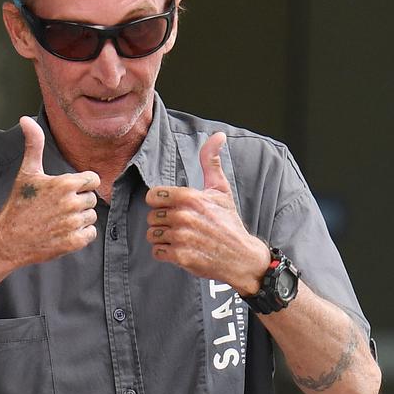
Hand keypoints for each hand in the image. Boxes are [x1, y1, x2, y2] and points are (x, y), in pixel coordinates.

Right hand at [0, 116, 99, 270]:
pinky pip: (90, 233)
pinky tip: (63, 232)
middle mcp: (72, 203)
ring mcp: (73, 224)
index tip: (69, 190)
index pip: (93, 180)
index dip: (82, 184)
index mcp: (65, 184)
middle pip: (92, 199)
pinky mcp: (74, 242)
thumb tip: (26, 119)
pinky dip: (81, 234)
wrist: (8, 239)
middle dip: (79, 202)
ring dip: (80, 219)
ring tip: (59, 220)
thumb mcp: (27, 172)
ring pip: (92, 217)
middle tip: (59, 208)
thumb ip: (34, 145)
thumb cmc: (19, 204)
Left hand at [145, 131, 269, 293]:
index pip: (152, 196)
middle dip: (162, 222)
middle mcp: (184, 216)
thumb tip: (218, 135)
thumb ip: (211, 162)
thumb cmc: (229, 222)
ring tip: (180, 238)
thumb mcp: (221, 190)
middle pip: (151, 217)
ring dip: (163, 238)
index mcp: (189, 197)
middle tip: (180, 226)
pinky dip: (166, 253)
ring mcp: (182, 237)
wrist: (241, 257)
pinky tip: (181, 250)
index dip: (160, 203)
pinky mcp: (181, 257)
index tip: (171, 208)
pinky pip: (157, 252)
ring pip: (152, 235)